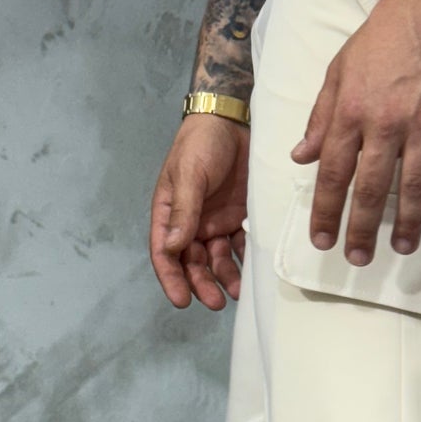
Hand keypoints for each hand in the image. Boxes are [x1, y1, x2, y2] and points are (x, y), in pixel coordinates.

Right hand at [149, 114, 250, 309]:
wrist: (233, 118)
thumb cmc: (201, 143)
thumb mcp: (189, 175)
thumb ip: (184, 211)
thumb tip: (172, 247)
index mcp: (170, 212)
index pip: (165, 253)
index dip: (172, 278)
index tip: (182, 301)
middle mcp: (192, 222)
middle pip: (193, 262)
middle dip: (202, 284)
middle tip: (215, 303)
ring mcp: (217, 221)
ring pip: (218, 259)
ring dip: (226, 277)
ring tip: (237, 292)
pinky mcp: (240, 216)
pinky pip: (242, 244)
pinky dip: (246, 258)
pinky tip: (255, 270)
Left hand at [290, 0, 420, 263]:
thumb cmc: (381, 36)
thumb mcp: (338, 71)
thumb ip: (320, 117)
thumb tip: (301, 157)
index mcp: (351, 111)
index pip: (331, 173)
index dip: (325, 211)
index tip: (321, 239)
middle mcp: (385, 121)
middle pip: (370, 188)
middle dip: (361, 229)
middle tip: (358, 258)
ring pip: (415, 185)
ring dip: (409, 223)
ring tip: (404, 248)